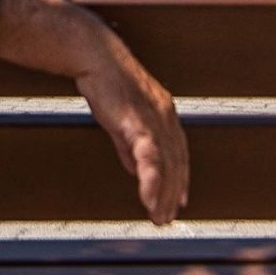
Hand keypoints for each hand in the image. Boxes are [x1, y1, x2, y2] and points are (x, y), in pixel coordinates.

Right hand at [0, 0, 191, 224]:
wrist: (95, 55)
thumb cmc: (106, 82)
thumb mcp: (120, 117)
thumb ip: (129, 144)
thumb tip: (136, 168)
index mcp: (164, 113)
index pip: (178, 152)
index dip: (181, 177)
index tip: (179, 200)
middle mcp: (166, 116)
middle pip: (176, 162)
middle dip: (173, 192)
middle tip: (167, 218)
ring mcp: (154, 118)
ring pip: (166, 164)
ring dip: (163, 193)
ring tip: (159, 216)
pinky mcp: (137, 121)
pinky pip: (149, 157)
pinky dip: (151, 180)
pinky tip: (148, 197)